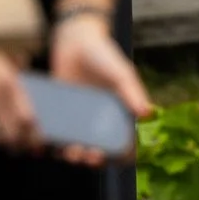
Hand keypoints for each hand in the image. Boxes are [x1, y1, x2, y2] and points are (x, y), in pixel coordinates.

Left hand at [47, 13, 156, 165]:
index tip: (115, 156)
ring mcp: (78, 121)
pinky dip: (53, 142)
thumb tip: (147, 113)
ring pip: (76, 146)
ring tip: (71, 153)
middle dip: (94, 158)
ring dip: (74, 155)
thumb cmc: (103, 55)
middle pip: (98, 150)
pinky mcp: (59, 116)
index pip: (123, 144)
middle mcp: (99, 123)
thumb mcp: (120, 72)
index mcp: (119, 116)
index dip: (120, 155)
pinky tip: (51, 142)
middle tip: (89, 156)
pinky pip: (56, 133)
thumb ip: (132, 91)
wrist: (74, 42)